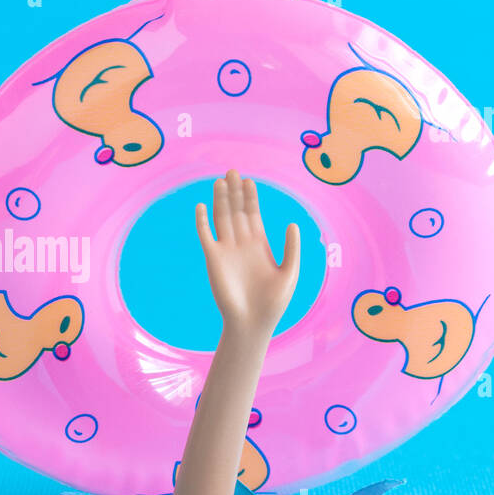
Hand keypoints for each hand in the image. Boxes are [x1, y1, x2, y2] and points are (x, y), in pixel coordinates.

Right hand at [196, 170, 300, 335]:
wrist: (252, 323)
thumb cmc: (274, 303)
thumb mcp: (290, 272)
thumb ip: (291, 248)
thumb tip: (292, 223)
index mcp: (260, 245)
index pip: (254, 214)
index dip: (251, 197)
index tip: (250, 180)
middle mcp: (242, 244)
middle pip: (236, 211)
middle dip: (235, 192)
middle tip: (232, 171)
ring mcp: (227, 250)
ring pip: (222, 219)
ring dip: (220, 200)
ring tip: (219, 181)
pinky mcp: (213, 260)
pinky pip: (206, 236)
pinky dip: (202, 221)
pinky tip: (201, 206)